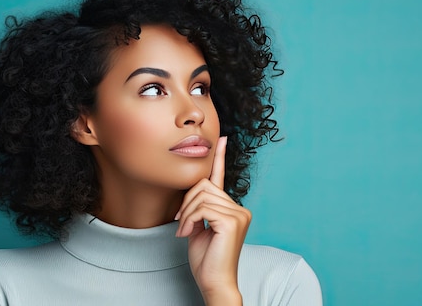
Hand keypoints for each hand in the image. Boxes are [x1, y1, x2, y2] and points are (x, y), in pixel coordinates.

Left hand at [175, 136, 250, 304]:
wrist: (214, 282)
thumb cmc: (206, 259)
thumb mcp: (199, 227)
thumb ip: (200, 208)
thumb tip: (195, 189)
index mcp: (232, 209)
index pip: (222, 178)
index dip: (220, 157)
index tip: (221, 139)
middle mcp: (239, 209)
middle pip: (204, 185)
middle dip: (187, 203)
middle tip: (182, 224)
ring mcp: (238, 214)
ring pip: (201, 196)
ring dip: (187, 214)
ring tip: (185, 231)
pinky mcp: (232, 221)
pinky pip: (202, 208)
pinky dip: (190, 220)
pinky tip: (189, 233)